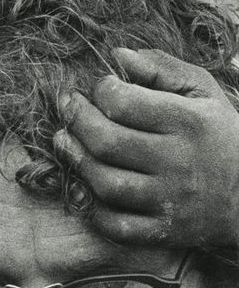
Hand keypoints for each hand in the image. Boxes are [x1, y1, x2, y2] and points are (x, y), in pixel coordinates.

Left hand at [53, 47, 238, 252]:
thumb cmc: (220, 134)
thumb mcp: (203, 92)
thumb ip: (162, 69)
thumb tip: (118, 55)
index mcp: (188, 122)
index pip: (124, 103)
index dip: (101, 90)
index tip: (100, 86)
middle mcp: (178, 162)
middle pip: (106, 142)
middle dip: (76, 120)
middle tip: (68, 107)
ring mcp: (170, 201)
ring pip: (106, 184)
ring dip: (76, 161)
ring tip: (66, 142)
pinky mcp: (164, 232)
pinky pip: (116, 226)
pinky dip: (93, 210)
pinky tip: (86, 186)